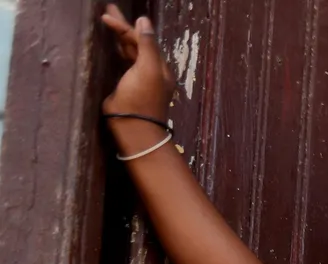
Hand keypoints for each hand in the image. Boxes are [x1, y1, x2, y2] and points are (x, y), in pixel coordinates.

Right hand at [101, 5, 175, 120]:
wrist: (133, 126)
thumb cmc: (143, 97)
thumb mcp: (148, 68)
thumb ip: (147, 45)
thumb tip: (144, 20)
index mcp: (158, 65)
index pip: (142, 39)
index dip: (125, 27)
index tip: (106, 16)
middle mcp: (149, 69)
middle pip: (136, 43)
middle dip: (122, 27)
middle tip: (107, 11)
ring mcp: (137, 78)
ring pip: (128, 51)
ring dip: (119, 37)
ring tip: (107, 22)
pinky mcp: (125, 86)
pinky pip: (121, 62)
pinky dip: (116, 51)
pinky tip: (110, 45)